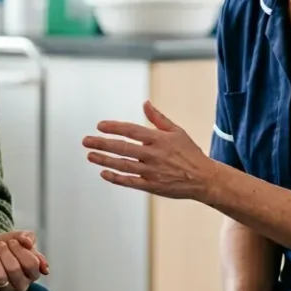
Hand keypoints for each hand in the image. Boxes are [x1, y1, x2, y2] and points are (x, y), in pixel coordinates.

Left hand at [0, 231, 48, 290]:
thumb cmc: (9, 246)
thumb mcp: (20, 237)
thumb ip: (28, 237)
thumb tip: (28, 242)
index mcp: (33, 273)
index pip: (32, 265)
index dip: (21, 250)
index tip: (13, 241)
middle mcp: (21, 285)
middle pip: (14, 270)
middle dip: (5, 253)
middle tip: (0, 244)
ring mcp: (5, 290)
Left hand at [82, 101, 219, 199]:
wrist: (203, 179)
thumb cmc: (190, 152)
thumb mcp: (176, 131)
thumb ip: (158, 118)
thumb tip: (145, 103)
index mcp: (159, 139)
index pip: (131, 130)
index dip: (114, 127)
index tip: (100, 125)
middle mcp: (153, 155)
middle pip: (122, 148)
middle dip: (102, 144)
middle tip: (86, 141)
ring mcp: (151, 171)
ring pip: (122, 165)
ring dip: (104, 160)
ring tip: (90, 155)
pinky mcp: (151, 186)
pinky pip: (129, 182)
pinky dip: (116, 178)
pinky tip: (103, 173)